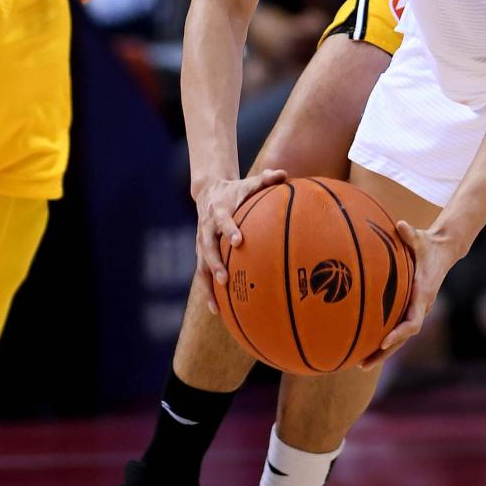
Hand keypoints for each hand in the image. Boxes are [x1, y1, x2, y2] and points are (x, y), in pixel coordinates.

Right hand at [193, 168, 286, 312]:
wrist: (209, 193)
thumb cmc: (236, 190)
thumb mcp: (249, 183)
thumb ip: (266, 179)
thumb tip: (284, 174)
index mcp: (219, 211)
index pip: (223, 220)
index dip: (229, 229)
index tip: (238, 240)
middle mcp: (207, 229)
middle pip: (208, 248)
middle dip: (215, 263)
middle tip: (225, 278)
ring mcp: (201, 244)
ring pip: (201, 267)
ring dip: (208, 285)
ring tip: (217, 305)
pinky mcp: (201, 255)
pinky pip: (202, 276)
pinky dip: (208, 292)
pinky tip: (217, 311)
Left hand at [361, 220, 461, 368]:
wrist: (444, 250)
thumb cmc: (428, 244)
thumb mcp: (420, 238)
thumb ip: (410, 234)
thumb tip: (400, 225)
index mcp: (423, 294)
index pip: (413, 321)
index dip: (399, 333)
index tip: (383, 341)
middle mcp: (421, 306)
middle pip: (404, 337)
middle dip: (385, 352)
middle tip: (363, 364)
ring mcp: (417, 309)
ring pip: (401, 337)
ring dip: (383, 351)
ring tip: (360, 364)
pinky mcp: (412, 308)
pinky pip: (398, 328)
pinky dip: (385, 339)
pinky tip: (366, 345)